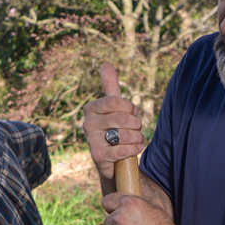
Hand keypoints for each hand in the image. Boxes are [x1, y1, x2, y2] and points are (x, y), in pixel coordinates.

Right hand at [82, 63, 145, 185]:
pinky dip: (133, 149)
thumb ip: (111, 87)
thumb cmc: (115, 129)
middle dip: (137, 125)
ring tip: (136, 140)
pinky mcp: (97, 156)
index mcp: (91, 108)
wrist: (112, 160)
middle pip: (123, 119)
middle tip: (137, 129)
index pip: (117, 102)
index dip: (131, 108)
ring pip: (124, 134)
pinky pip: (121, 150)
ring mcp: (91, 140)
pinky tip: (134, 149)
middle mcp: (87, 123)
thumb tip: (106, 63)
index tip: (134, 113)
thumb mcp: (113, 108)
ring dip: (137, 138)